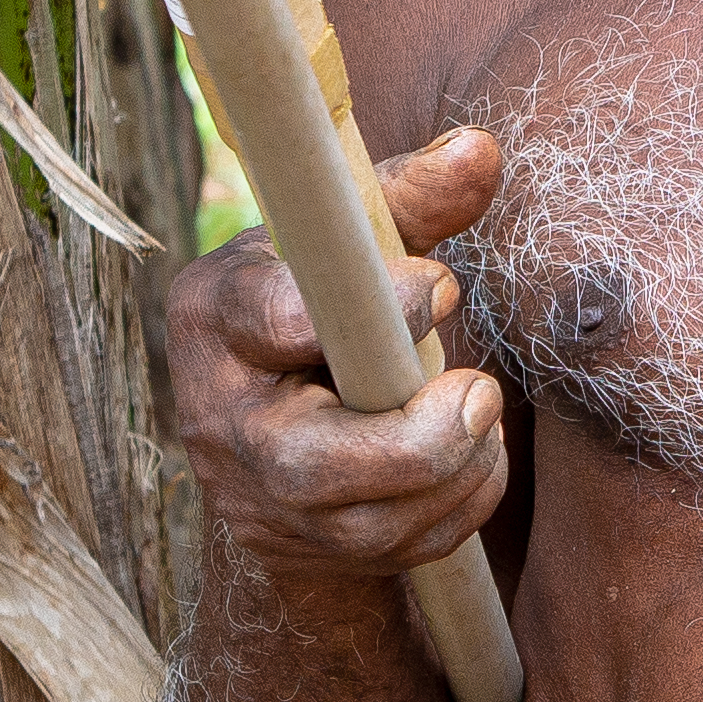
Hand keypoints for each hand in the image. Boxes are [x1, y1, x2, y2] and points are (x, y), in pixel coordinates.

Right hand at [161, 128, 510, 581]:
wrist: (270, 408)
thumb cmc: (316, 298)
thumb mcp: (346, 240)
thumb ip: (410, 197)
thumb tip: (480, 151)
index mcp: (216, 313)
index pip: (268, 317)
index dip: (365, 308)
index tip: (441, 285)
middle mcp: (220, 417)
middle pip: (308, 463)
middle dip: (416, 442)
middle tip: (482, 392)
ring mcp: (254, 495)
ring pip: (360, 524)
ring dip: (453, 477)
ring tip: (486, 416)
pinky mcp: (297, 547)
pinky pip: (396, 550)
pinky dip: (457, 508)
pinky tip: (474, 458)